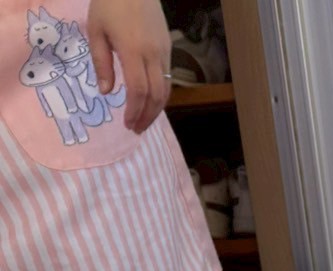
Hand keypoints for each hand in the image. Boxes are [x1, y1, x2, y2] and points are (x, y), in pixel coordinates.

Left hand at [88, 0, 171, 132]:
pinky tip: (151, 101)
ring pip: (166, 89)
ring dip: (157, 109)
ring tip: (145, 120)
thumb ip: (101, 63)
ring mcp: (164, 51)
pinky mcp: (169, 48)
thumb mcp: (96, 31)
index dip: (134, 111)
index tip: (127, 124)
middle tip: (137, 129)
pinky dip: (161, 95)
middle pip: (156, 95)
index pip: (138, 90)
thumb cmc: (109, 4)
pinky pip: (168, 77)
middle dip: (147, 116)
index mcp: (132, 51)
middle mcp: (153, 54)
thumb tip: (106, 92)